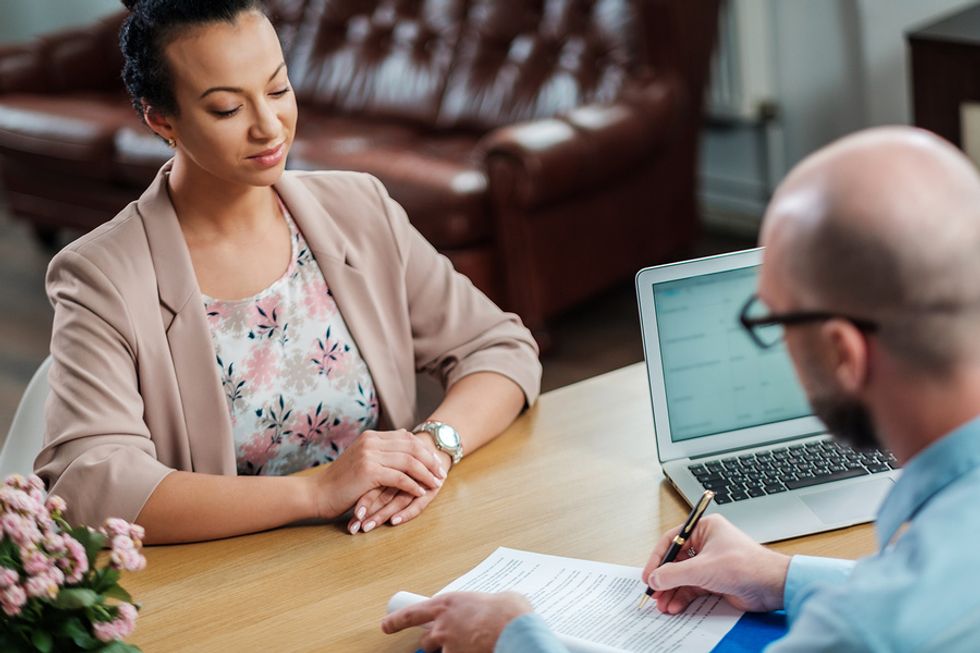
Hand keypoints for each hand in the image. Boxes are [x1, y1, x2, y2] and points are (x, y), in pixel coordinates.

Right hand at [308, 429, 445, 519]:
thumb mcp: (361, 460)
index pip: (406, 437)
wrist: (318, 493)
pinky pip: (400, 478)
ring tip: (436, 485)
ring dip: (426, 474)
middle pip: (411, 446)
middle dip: (429, 461)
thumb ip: (380, 452)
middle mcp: (371, 442)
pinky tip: (420, 493)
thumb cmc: (340, 482)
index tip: (435, 462)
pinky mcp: (369, 472)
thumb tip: (403, 447)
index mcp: (371, 437)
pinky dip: (413, 486)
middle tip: (441, 474)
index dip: (424, 450)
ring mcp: (370, 455)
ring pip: (409, 462)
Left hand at [381, 592, 531, 652]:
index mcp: (447, 603)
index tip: (385, 626)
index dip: (396, 621)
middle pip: (427, 640)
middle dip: (436, 643)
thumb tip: (492, 609)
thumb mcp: (492, 599)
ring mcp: (448, 646)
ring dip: (453, 651)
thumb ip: (481, 606)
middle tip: (451, 642)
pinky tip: (479, 649)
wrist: (514, 627)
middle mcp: (442, 625)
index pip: (412, 613)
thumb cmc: (508, 611)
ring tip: (472, 645)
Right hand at [642, 514, 789, 614]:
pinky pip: (693, 588)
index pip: (672, 541)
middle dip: (664, 579)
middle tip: (653, 592)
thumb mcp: (702, 568)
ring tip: (662, 604)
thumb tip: (654, 579)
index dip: (657, 559)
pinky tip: (676, 606)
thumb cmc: (746, 565)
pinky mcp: (717, 581)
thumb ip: (674, 574)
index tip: (648, 575)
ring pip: (684, 577)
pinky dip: (683, 597)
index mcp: (704, 529)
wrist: (772, 586)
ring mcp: (712, 563)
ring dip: (672, 591)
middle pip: (676, 561)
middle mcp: (707, 544)